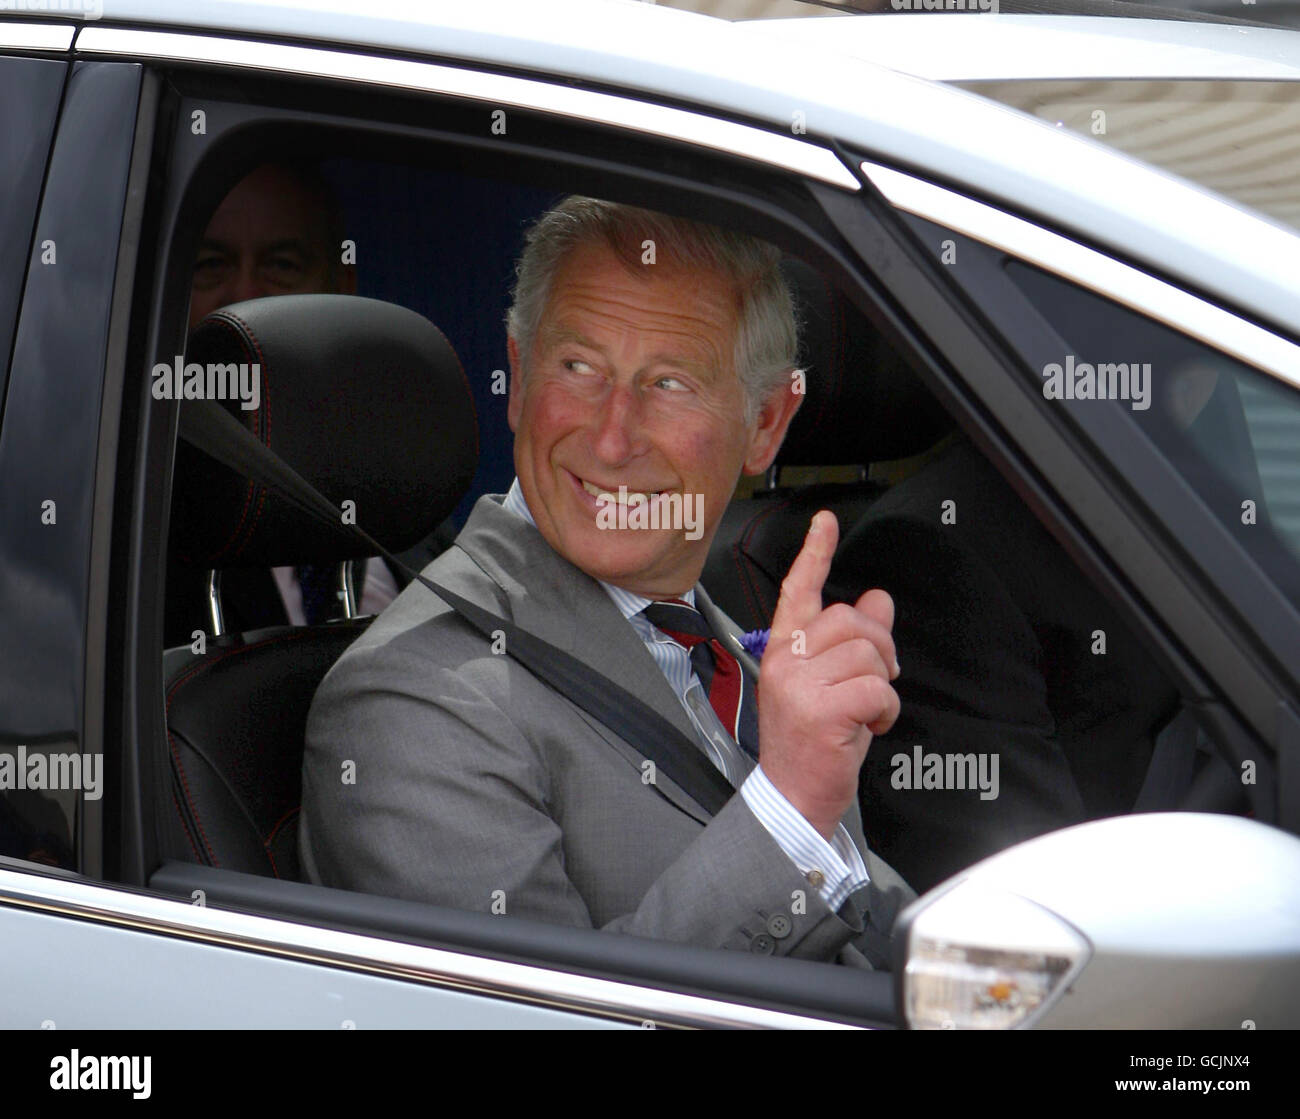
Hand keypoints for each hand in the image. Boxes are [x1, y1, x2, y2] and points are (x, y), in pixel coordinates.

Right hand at [757, 510, 899, 840]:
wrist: (792, 799)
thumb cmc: (811, 744)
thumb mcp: (831, 684)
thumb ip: (853, 641)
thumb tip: (879, 600)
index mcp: (783, 649)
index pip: (799, 590)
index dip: (815, 553)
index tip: (826, 522)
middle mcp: (784, 661)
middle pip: (851, 619)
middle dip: (881, 648)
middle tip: (880, 681)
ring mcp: (798, 685)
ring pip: (868, 655)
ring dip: (884, 686)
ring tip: (868, 712)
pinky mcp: (820, 711)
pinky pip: (877, 689)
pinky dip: (887, 710)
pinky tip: (870, 727)